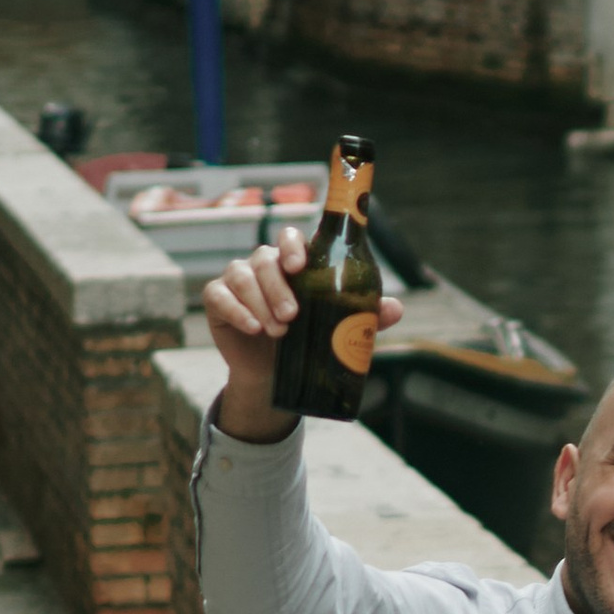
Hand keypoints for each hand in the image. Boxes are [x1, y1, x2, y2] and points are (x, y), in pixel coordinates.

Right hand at [202, 230, 403, 443]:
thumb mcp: (337, 328)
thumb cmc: (308, 340)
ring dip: (260, 302)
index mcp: (293, 264)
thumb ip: (365, 316)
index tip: (299, 264)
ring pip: (242, 276)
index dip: (292, 245)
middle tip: (292, 316)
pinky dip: (236, 311)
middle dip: (278, 287)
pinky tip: (252, 327)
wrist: (275, 375)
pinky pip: (219, 296)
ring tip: (278, 331)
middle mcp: (263, 265)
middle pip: (265, 259)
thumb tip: (395, 308)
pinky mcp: (218, 300)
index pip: (289, 238)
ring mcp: (238, 280)